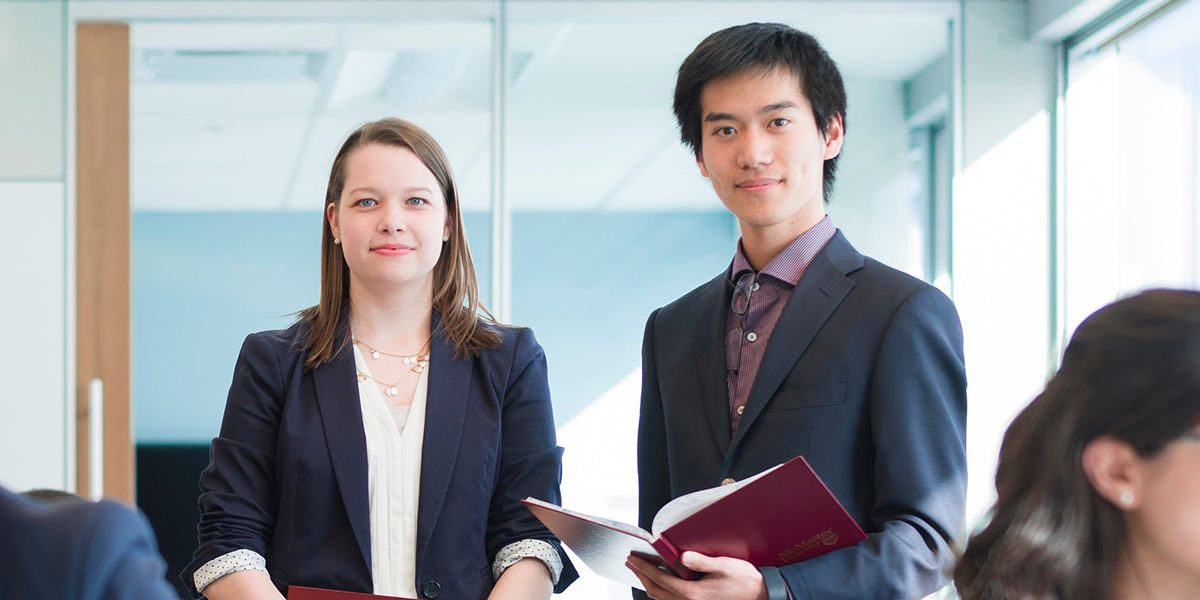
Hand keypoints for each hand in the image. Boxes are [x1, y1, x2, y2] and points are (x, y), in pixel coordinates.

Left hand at [626, 551, 767, 599]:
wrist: (761, 595)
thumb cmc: (744, 580)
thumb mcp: (724, 566)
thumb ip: (701, 562)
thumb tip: (682, 557)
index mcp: (693, 593)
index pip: (660, 579)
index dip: (644, 568)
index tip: (633, 559)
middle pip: (656, 591)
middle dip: (641, 577)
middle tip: (631, 563)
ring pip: (663, 598)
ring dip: (649, 584)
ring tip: (642, 571)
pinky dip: (661, 591)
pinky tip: (661, 582)